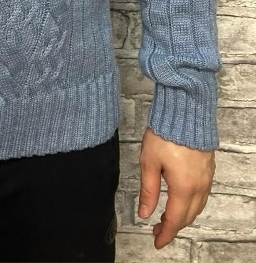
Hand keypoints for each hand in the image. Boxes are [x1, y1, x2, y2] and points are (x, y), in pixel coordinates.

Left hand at [137, 126, 214, 248]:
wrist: (186, 111)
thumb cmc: (166, 133)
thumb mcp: (149, 162)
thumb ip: (148, 190)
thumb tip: (144, 213)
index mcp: (184, 187)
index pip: (175, 220)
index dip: (165, 234)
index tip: (156, 241)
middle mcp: (199, 186)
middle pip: (188, 216)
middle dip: (173, 226)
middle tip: (157, 229)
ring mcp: (207, 177)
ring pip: (197, 207)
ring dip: (183, 215)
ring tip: (166, 217)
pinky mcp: (208, 169)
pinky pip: (202, 194)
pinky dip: (191, 203)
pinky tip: (181, 199)